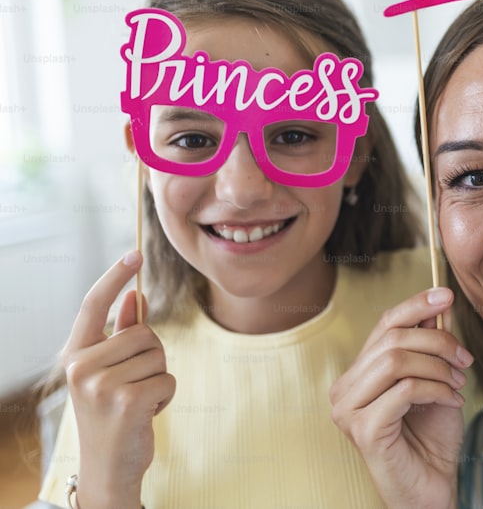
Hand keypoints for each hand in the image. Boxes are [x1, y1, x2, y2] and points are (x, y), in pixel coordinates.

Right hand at [60, 251, 175, 508]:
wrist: (109, 467)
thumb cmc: (114, 414)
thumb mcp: (112, 372)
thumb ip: (122, 335)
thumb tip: (137, 297)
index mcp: (75, 355)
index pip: (94, 306)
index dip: (115, 278)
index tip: (134, 253)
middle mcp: (81, 367)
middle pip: (144, 334)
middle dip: (152, 357)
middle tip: (134, 387)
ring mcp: (101, 385)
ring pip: (159, 356)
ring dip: (159, 379)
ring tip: (138, 402)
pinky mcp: (126, 402)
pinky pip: (168, 380)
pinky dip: (166, 397)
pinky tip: (147, 415)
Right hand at [330, 287, 472, 508]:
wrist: (432, 487)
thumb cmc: (431, 437)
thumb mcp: (435, 380)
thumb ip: (431, 345)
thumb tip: (440, 303)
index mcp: (358, 373)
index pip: (384, 324)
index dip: (416, 304)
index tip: (447, 295)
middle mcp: (345, 388)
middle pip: (394, 339)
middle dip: (438, 343)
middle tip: (465, 362)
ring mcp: (349, 410)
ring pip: (397, 361)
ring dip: (438, 368)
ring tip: (457, 385)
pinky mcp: (364, 429)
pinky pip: (405, 390)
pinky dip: (436, 390)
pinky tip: (451, 402)